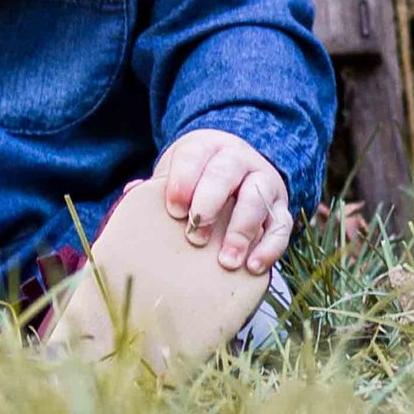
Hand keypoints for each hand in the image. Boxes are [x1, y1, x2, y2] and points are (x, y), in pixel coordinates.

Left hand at [154, 128, 291, 273]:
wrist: (236, 167)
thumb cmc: (196, 177)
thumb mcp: (177, 172)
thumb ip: (158, 186)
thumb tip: (131, 194)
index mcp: (207, 146)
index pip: (195, 156)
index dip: (183, 182)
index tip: (173, 210)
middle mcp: (239, 158)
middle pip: (226, 172)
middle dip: (209, 204)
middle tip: (194, 236)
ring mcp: (263, 181)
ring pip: (257, 198)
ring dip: (241, 230)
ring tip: (225, 260)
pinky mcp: (281, 208)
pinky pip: (281, 226)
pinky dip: (269, 247)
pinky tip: (252, 266)